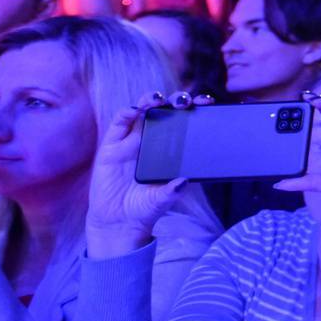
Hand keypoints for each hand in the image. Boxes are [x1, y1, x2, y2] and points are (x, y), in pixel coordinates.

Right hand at [85, 92, 198, 257]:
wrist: (118, 221)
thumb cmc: (144, 208)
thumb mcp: (161, 200)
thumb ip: (172, 191)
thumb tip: (184, 181)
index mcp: (170, 149)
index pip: (185, 123)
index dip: (195, 110)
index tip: (208, 102)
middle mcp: (152, 140)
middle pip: (166, 111)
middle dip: (176, 101)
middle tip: (185, 100)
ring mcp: (131, 141)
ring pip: (142, 111)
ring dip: (150, 100)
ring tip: (157, 98)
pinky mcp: (111, 146)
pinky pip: (118, 124)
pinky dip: (125, 114)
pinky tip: (134, 111)